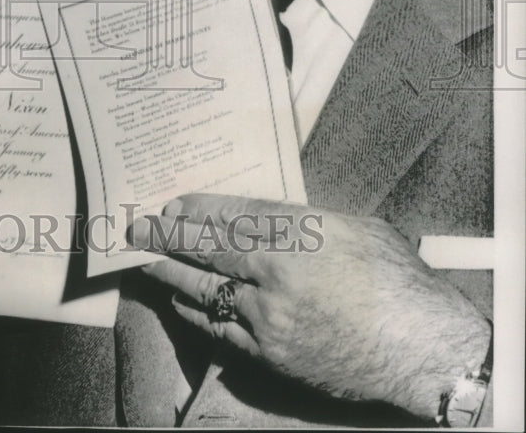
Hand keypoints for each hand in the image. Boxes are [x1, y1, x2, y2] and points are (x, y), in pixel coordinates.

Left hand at [130, 194, 490, 419]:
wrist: (423, 348)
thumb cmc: (397, 280)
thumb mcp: (352, 227)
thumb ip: (302, 222)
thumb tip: (261, 221)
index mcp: (295, 233)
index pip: (227, 216)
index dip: (193, 210)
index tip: (170, 205)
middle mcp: (273, 272)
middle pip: (205, 251)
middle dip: (165, 238)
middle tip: (135, 229)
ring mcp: (267, 317)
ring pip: (203, 291)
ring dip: (170, 275)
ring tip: (146, 262)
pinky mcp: (270, 354)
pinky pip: (220, 329)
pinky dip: (196, 313)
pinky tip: (181, 303)